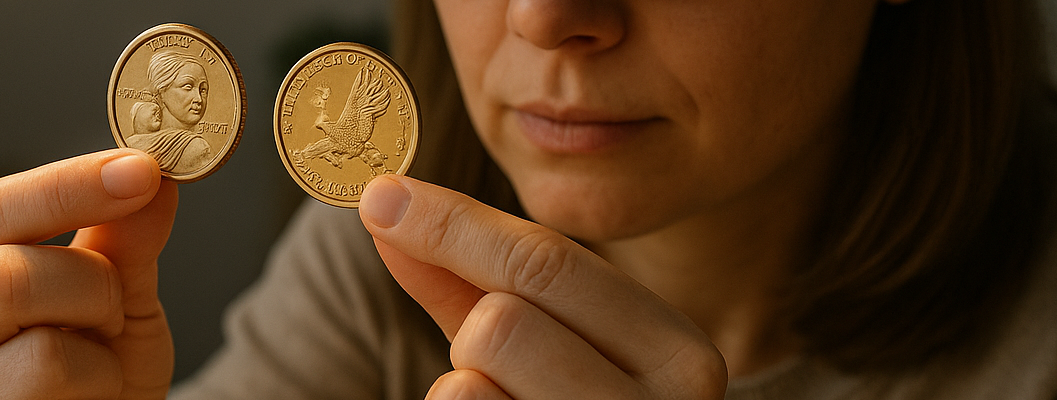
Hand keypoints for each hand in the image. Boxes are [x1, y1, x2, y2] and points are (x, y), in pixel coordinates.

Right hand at [0, 148, 176, 398]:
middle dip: (83, 274)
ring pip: (7, 307)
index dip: (65, 184)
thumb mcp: (119, 309)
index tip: (140, 168)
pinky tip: (89, 397)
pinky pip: (39, 372)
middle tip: (115, 306)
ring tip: (101, 360)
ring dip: (89, 326)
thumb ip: (126, 245)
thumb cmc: (97, 389)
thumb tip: (151, 178)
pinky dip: (95, 377)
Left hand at [358, 175, 726, 398]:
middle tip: (474, 348)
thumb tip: (388, 208)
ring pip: (470, 381)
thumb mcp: (536, 344)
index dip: (451, 223)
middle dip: (467, 328)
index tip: (380, 195)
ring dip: (460, 389)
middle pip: (502, 320)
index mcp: (677, 351)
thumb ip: (467, 280)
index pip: (549, 259)